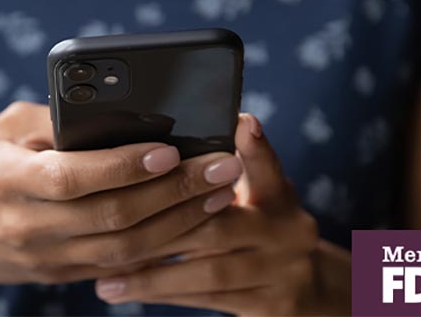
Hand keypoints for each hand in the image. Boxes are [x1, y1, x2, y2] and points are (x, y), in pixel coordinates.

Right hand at [0, 102, 243, 293]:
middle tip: (222, 166)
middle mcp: (27, 226)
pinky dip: (161, 245)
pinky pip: (119, 265)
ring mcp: (45, 258)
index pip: (72, 177)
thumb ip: (58, 122)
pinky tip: (193, 221)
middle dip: (174, 192)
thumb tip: (123, 112)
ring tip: (220, 193)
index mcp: (6, 182)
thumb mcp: (4, 131)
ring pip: (124, 249)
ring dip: (179, 222)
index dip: (123, 166)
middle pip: (112, 217)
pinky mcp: (60, 274)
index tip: (168, 148)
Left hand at [94, 114, 351, 315]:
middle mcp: (290, 232)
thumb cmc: (264, 230)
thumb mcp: (258, 195)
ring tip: (107, 278)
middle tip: (112, 229)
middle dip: (160, 229)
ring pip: (209, 273)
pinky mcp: (274, 307)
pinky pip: (210, 301)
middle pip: (219, 227)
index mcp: (282, 199)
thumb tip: (182, 137)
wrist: (313, 289)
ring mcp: (284, 273)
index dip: (256, 147)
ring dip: (154, 275)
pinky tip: (133, 291)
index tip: (241, 121)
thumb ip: (230, 169)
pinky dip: (167, 295)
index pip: (268, 168)